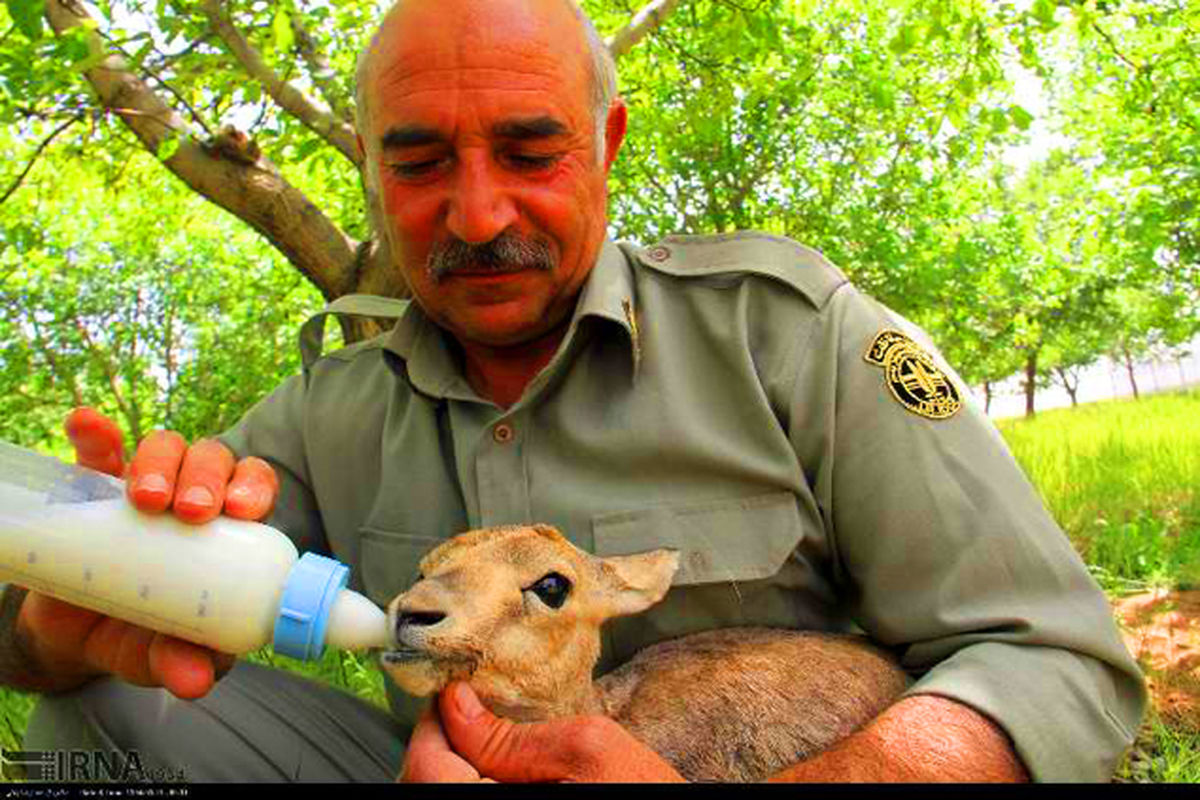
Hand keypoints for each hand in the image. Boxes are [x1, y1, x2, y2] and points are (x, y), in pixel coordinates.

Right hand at [9, 408, 277, 698]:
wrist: (73, 636)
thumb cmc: (140, 638)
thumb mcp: (161, 655)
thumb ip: (181, 662)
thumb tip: (196, 681)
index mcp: (227, 533)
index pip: (254, 491)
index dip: (254, 489)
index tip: (243, 508)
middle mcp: (191, 500)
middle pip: (215, 462)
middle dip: (208, 477)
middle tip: (192, 512)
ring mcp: (142, 488)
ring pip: (166, 448)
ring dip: (161, 461)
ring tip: (147, 498)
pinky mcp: (93, 486)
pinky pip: (97, 451)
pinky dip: (95, 434)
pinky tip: (87, 424)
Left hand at [401, 682, 686, 782]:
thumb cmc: (645, 799)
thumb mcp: (590, 750)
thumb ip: (515, 734)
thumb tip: (458, 704)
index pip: (424, 763)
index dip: (434, 721)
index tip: (454, 694)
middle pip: (429, 783)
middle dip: (447, 745)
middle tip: (476, 714)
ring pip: (450, 796)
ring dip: (464, 770)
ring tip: (498, 746)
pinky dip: (483, 787)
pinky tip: (511, 778)